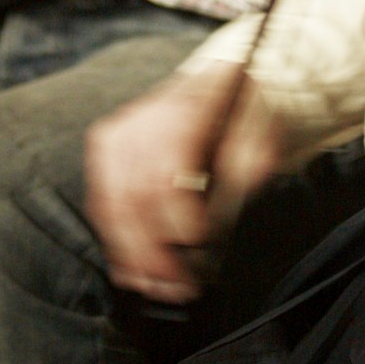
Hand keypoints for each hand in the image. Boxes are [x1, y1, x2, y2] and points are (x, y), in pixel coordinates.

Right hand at [85, 65, 285, 303]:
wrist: (225, 77)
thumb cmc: (245, 109)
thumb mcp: (263, 132)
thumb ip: (245, 173)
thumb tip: (218, 223)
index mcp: (186, 106)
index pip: (164, 170)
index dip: (176, 216)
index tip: (197, 242)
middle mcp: (143, 118)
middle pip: (131, 194)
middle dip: (151, 251)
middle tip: (176, 286)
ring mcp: (119, 132)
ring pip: (109, 203)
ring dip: (130, 254)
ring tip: (153, 287)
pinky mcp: (106, 149)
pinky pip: (100, 203)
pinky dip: (115, 241)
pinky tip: (131, 268)